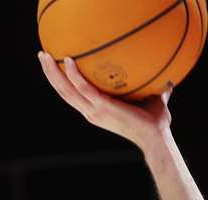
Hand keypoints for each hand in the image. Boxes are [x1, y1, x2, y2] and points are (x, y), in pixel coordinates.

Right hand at [37, 52, 170, 150]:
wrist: (157, 138)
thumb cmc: (155, 122)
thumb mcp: (150, 99)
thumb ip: (153, 87)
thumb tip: (165, 76)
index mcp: (97, 111)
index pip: (73, 95)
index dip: (61, 81)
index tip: (54, 64)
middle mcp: (92, 112)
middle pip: (63, 91)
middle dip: (50, 73)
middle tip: (42, 54)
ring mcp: (95, 111)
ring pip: (66, 90)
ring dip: (53, 72)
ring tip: (45, 54)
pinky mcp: (102, 107)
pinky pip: (83, 88)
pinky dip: (74, 75)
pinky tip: (69, 60)